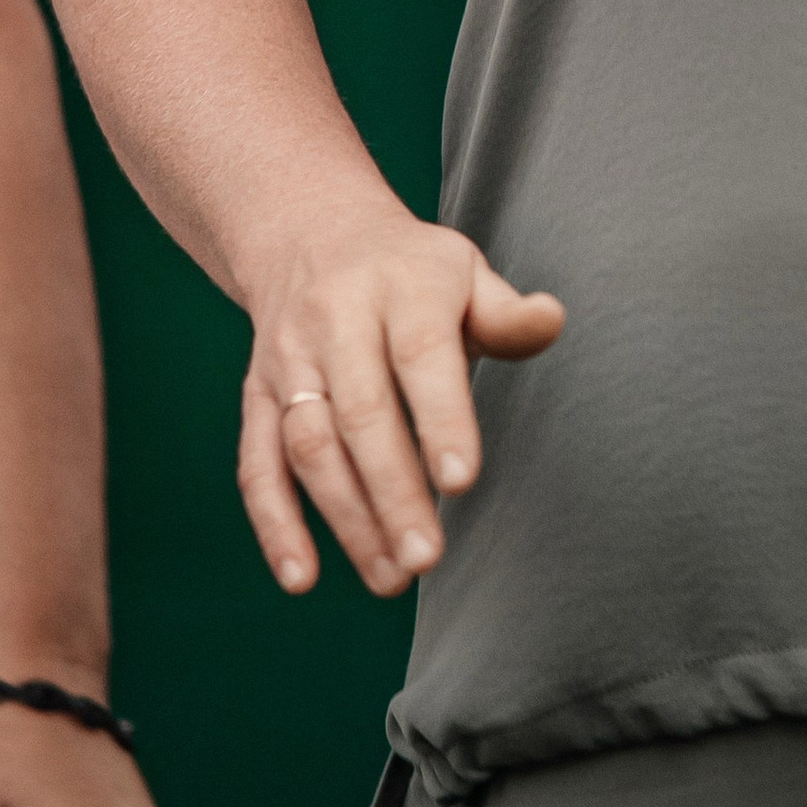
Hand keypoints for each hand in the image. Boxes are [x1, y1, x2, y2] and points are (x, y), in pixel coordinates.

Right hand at [238, 205, 564, 598]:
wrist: (309, 230)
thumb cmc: (410, 269)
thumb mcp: (465, 272)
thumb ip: (507, 313)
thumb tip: (550, 321)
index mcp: (402, 287)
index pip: (421, 355)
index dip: (440, 418)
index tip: (460, 480)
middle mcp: (336, 322)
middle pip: (361, 414)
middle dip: (392, 492)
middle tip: (426, 558)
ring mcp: (290, 362)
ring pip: (309, 446)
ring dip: (346, 518)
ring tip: (390, 576)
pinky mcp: (257, 396)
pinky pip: (256, 462)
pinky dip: (274, 523)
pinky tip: (301, 575)